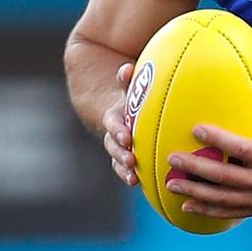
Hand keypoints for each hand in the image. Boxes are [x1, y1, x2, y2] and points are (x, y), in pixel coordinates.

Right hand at [102, 62, 138, 186]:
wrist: (126, 107)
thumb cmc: (139, 93)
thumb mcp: (136, 85)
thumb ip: (128, 79)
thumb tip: (128, 66)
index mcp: (118, 113)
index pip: (113, 121)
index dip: (118, 128)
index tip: (127, 138)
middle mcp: (115, 129)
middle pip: (112, 142)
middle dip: (120, 151)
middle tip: (130, 159)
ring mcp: (118, 143)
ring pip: (116, 157)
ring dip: (123, 167)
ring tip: (132, 176)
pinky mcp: (124, 156)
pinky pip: (124, 168)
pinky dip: (128, 175)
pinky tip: (138, 183)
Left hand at [165, 57, 251, 220]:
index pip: (242, 150)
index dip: (218, 140)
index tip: (196, 129)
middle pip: (225, 178)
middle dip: (196, 170)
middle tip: (172, 159)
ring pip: (223, 199)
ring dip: (195, 193)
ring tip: (171, 184)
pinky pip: (230, 212)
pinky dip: (208, 210)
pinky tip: (187, 205)